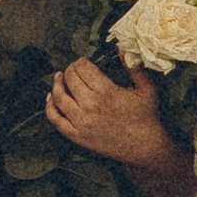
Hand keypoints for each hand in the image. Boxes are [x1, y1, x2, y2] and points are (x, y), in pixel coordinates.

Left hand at [45, 54, 187, 188]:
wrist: (144, 147)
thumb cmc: (146, 117)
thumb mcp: (146, 89)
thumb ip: (134, 68)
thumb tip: (124, 49)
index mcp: (106, 91)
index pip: (83, 68)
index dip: (81, 61)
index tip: (85, 61)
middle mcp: (90, 106)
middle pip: (70, 79)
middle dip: (71, 69)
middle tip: (74, 69)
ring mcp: (81, 122)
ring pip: (59, 96)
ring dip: (57, 84)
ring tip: (59, 78)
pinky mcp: (77, 136)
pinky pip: (55, 119)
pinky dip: (50, 107)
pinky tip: (51, 98)